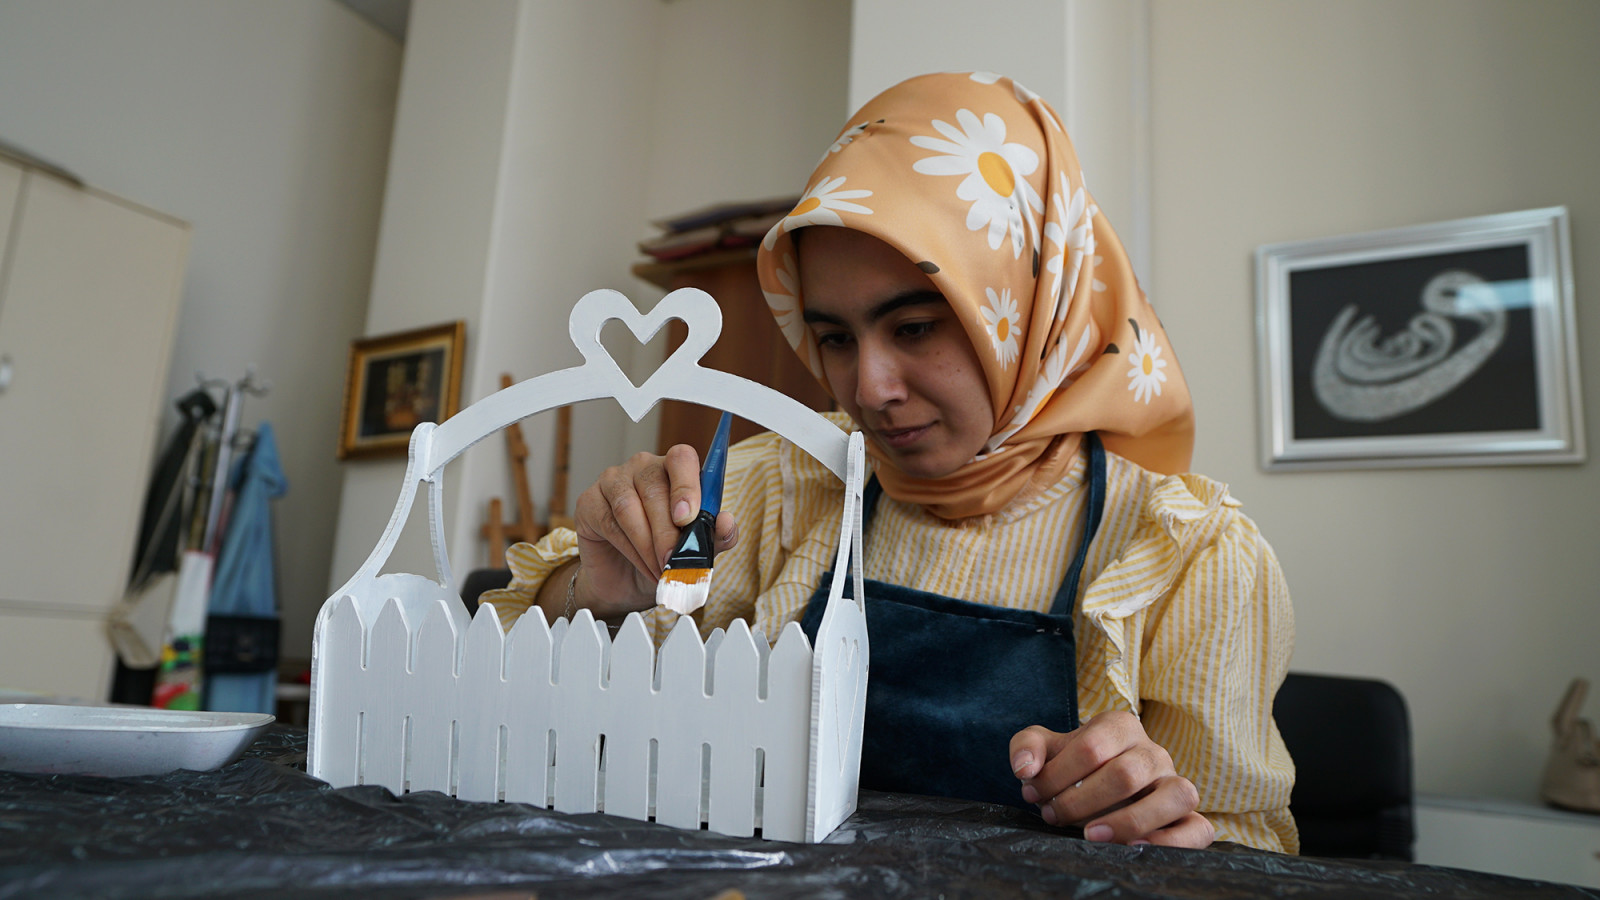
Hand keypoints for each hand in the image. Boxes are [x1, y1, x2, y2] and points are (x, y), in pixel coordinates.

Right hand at [568, 445, 738, 618]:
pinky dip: (629, 549)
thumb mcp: (695, 550)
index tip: (688, 518)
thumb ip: (715, 536)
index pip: (681, 458)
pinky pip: (609, 521)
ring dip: (647, 543)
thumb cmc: (664, 557)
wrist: (628, 583)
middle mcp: (643, 468)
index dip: (686, 485)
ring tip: (662, 569)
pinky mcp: (589, 501)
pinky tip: (643, 565)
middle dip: (667, 530)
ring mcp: (613, 480)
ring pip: (629, 505)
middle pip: (654, 486)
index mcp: (675, 470)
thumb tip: (726, 522)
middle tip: (674, 560)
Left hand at [1010, 711, 1213, 847]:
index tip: (1033, 793)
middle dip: (1081, 800)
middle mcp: (1154, 752)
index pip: (1091, 747)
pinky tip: (1133, 850)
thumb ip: (1027, 747)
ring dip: (1129, 820)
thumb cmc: (1073, 765)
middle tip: (1054, 815)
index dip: (1057, 774)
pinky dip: (1172, 842)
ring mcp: (1175, 783)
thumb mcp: (1046, 749)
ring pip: (1175, 796)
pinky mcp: (1189, 816)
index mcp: (1121, 726)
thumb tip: (1025, 769)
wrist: (1098, 783)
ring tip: (1090, 835)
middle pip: (1126, 774)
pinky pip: (1198, 829)